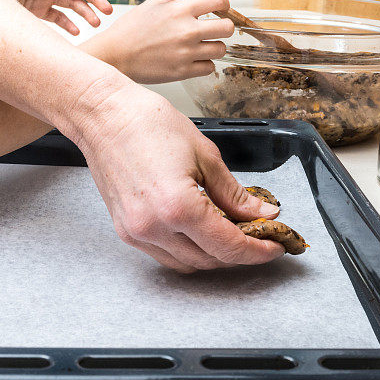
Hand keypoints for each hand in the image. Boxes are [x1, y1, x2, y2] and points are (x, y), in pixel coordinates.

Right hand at [75, 81, 285, 272]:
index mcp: (178, 206)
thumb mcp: (205, 155)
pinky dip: (189, 251)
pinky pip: (165, 255)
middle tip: (260, 235)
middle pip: (210, 260)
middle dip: (240, 252)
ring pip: (188, 264)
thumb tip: (264, 213)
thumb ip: (236, 193)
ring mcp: (137, 232)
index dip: (258, 250)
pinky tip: (201, 232)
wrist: (103, 115)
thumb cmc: (149, 123)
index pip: (229, 246)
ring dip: (214, 255)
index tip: (276, 246)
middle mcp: (154, 227)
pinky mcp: (126, 231)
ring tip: (232, 233)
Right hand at [79, 0, 234, 83]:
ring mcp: (186, 53)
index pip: (218, 1)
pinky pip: (210, 68)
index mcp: (180, 10)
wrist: (115, 56)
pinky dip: (205, 64)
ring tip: (202, 46)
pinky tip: (194, 59)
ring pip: (220, 49)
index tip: (222, 9)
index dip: (224, 4)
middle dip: (224, 27)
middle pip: (227, 28)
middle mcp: (187, 31)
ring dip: (214, 47)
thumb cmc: (131, 30)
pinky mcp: (183, 72)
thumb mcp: (152, 5)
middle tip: (215, 30)